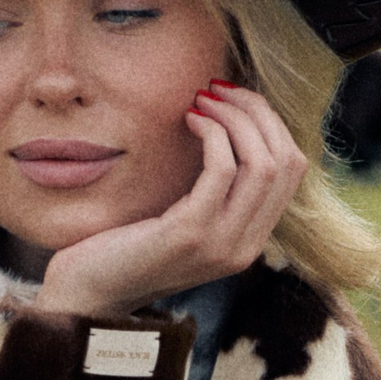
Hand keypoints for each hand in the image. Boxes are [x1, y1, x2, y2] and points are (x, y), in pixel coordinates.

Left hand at [33, 83, 305, 319]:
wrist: (88, 291)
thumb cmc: (128, 246)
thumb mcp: (185, 218)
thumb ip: (215, 191)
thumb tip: (234, 124)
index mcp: (250, 241)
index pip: (292, 170)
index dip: (271, 123)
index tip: (237, 98)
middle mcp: (246, 248)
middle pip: (285, 162)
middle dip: (258, 113)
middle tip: (220, 88)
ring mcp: (222, 244)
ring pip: (262, 163)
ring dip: (235, 118)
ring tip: (203, 99)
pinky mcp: (190, 234)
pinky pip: (222, 169)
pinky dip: (212, 133)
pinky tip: (189, 119)